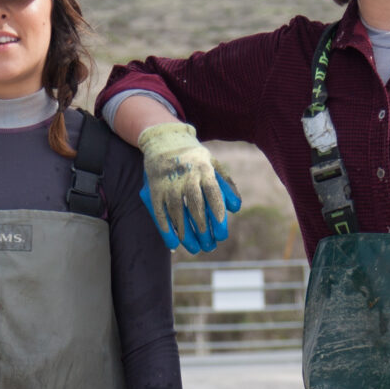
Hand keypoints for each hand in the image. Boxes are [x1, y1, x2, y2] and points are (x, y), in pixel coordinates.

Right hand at [136, 120, 241, 252]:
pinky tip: (173, 242)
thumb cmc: (194, 157)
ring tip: (195, 248)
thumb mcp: (213, 164)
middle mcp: (185, 176)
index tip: (222, 234)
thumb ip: (226, 185)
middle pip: (195, 207)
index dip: (217, 215)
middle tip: (210, 246)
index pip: (212, 195)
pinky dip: (166, 228)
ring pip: (177, 213)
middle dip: (203, 229)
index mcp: (203, 169)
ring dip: (186, 234)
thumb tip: (235, 208)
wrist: (164, 140)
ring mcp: (168, 183)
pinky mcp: (154, 189)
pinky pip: (159, 212)